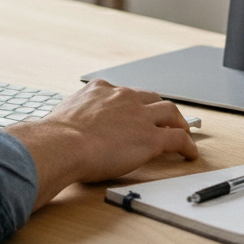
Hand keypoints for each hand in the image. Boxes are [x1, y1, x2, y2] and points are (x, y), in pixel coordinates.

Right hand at [6, 79, 198, 209]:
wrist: (64, 143)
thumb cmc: (56, 136)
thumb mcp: (62, 117)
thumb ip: (68, 120)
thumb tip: (52, 133)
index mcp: (100, 90)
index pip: (123, 93)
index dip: (133, 103)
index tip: (134, 112)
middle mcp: (122, 96)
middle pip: (151, 97)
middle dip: (160, 107)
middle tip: (166, 118)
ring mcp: (139, 115)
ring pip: (170, 112)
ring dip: (179, 121)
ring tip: (184, 131)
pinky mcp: (151, 137)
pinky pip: (178, 138)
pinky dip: (187, 144)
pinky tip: (190, 153)